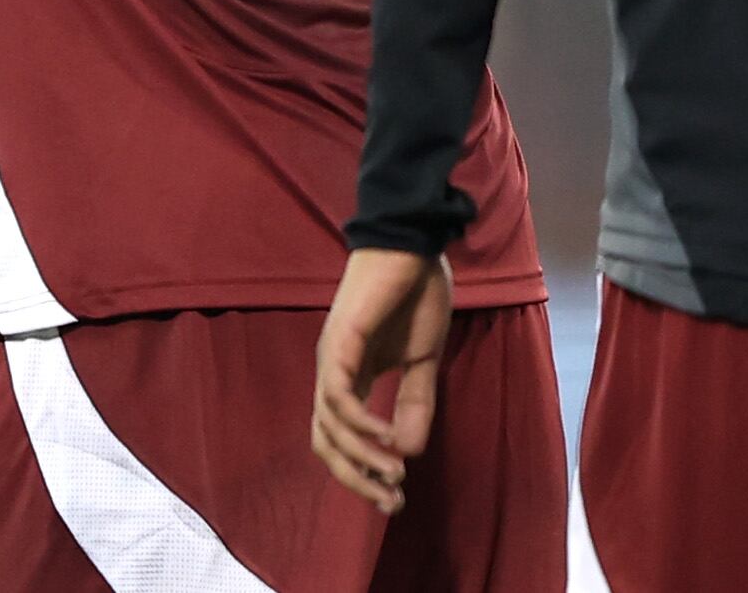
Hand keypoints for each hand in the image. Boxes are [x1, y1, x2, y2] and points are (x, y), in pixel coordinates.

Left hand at [311, 248, 451, 514]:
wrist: (414, 245)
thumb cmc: (416, 294)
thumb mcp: (422, 360)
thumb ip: (415, 402)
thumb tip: (410, 452)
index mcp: (350, 377)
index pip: (341, 439)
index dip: (364, 473)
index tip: (397, 498)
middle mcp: (333, 373)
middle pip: (325, 443)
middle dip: (357, 479)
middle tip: (392, 502)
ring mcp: (332, 358)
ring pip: (329, 427)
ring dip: (362, 459)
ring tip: (396, 475)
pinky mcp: (340, 343)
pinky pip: (338, 397)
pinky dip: (362, 425)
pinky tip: (388, 437)